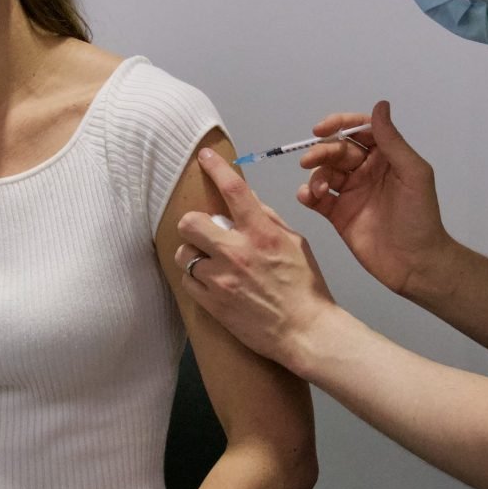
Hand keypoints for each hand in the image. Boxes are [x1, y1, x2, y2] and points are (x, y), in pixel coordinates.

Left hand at [175, 152, 335, 366]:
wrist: (304, 331)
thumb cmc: (305, 287)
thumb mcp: (295, 243)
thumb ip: (268, 219)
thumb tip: (247, 200)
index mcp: (262, 233)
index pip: (234, 190)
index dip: (216, 168)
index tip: (205, 157)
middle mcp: (237, 252)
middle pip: (190, 222)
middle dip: (194, 224)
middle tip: (204, 233)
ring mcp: (221, 279)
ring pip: (183, 253)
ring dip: (193, 255)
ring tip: (210, 263)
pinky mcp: (211, 302)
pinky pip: (186, 280)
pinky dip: (196, 279)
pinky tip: (212, 283)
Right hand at [296, 100, 452, 297]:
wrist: (415, 263)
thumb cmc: (420, 217)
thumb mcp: (413, 173)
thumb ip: (392, 140)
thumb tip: (379, 105)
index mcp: (386, 157)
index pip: (359, 131)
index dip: (340, 125)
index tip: (322, 129)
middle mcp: (366, 171)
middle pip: (337, 151)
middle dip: (322, 151)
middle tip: (309, 160)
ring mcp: (351, 193)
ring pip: (324, 172)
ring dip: (315, 175)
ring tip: (316, 189)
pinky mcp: (338, 214)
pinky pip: (317, 199)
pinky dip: (307, 195)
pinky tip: (306, 197)